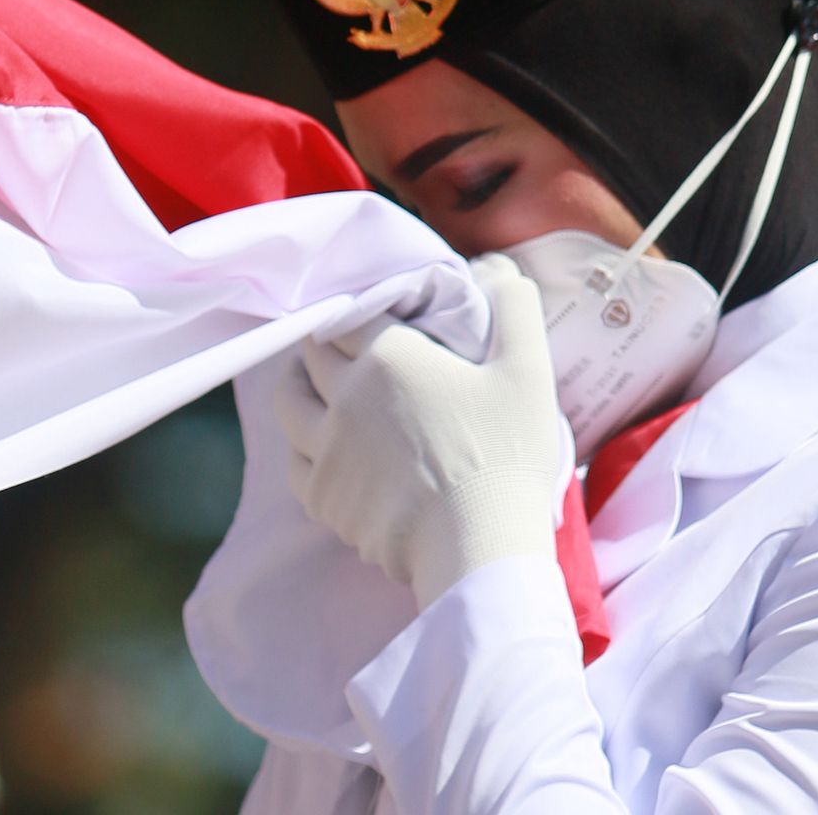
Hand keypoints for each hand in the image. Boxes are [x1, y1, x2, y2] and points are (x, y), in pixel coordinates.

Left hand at [276, 253, 564, 605]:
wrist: (481, 549)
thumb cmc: (506, 453)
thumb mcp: (527, 369)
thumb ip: (515, 307)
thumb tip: (498, 269)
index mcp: (389, 355)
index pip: (352, 314)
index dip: (359, 310)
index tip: (369, 315)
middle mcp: (346, 395)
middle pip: (313, 354)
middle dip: (324, 342)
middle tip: (339, 344)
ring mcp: (328, 449)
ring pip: (290, 404)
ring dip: (296, 387)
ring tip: (310, 386)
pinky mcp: (325, 498)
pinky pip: (296, 464)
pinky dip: (302, 450)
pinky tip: (319, 450)